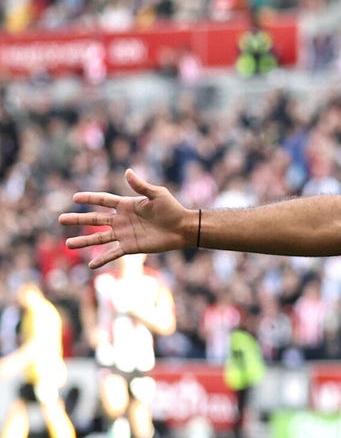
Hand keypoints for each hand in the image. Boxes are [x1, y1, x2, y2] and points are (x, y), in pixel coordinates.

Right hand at [58, 169, 196, 268]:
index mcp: (127, 205)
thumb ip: (141, 186)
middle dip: (78, 219)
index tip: (74, 198)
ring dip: (84, 241)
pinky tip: (91, 266)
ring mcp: (125, 234)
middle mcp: (122, 220)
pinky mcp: (131, 247)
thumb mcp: (157, 194)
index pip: (103, 200)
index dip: (90, 198)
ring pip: (99, 238)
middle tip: (60, 219)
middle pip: (95, 219)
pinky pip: (113, 253)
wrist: (183, 228)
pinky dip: (102, 259)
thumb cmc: (172, 209)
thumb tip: (127, 172)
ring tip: (68, 244)